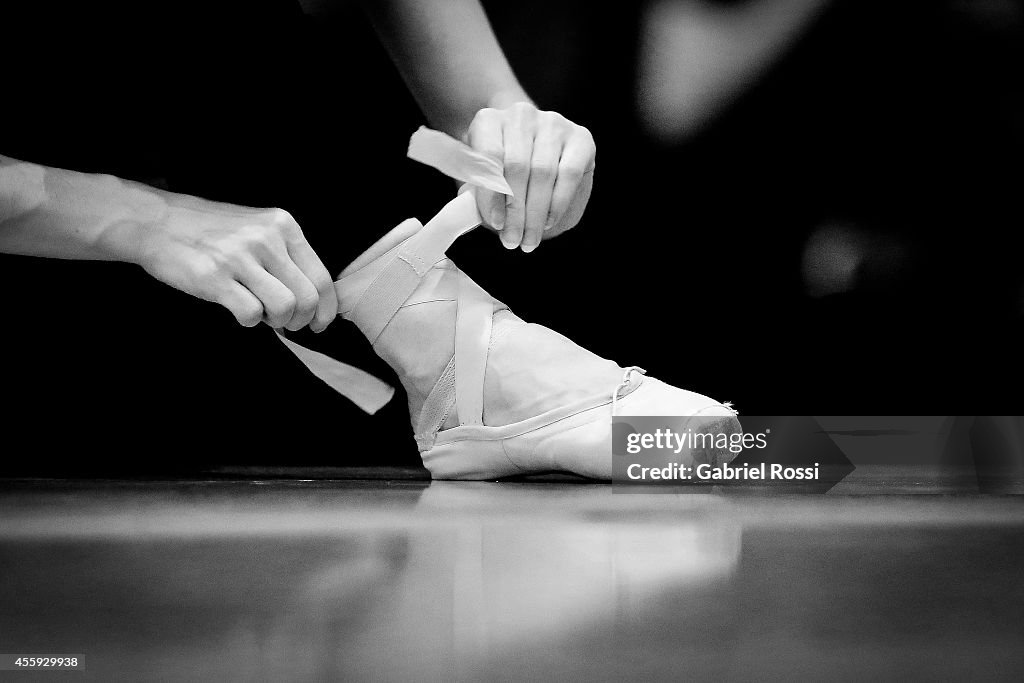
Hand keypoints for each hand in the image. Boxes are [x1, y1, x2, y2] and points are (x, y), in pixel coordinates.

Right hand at [131, 196, 337, 330]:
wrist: (157, 222)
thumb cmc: (212, 232)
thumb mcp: (258, 228)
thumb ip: (287, 256)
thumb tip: (314, 302)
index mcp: (283, 225)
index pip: (322, 278)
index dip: (326, 309)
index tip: (319, 324)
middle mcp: (267, 238)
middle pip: (308, 298)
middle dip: (301, 320)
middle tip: (285, 323)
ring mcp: (240, 256)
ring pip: (285, 308)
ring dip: (276, 322)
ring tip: (261, 313)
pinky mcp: (214, 277)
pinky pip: (251, 314)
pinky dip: (250, 321)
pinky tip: (238, 309)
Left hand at [465, 102, 594, 251]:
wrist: (532, 150)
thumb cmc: (501, 170)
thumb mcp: (482, 180)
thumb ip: (478, 193)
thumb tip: (484, 215)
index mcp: (489, 121)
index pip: (489, 156)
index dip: (492, 193)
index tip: (495, 223)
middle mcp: (521, 116)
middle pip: (518, 167)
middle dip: (515, 212)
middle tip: (513, 241)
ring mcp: (553, 124)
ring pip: (543, 174)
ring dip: (535, 214)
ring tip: (530, 240)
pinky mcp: (580, 138)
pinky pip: (569, 175)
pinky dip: (557, 203)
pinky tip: (548, 222)